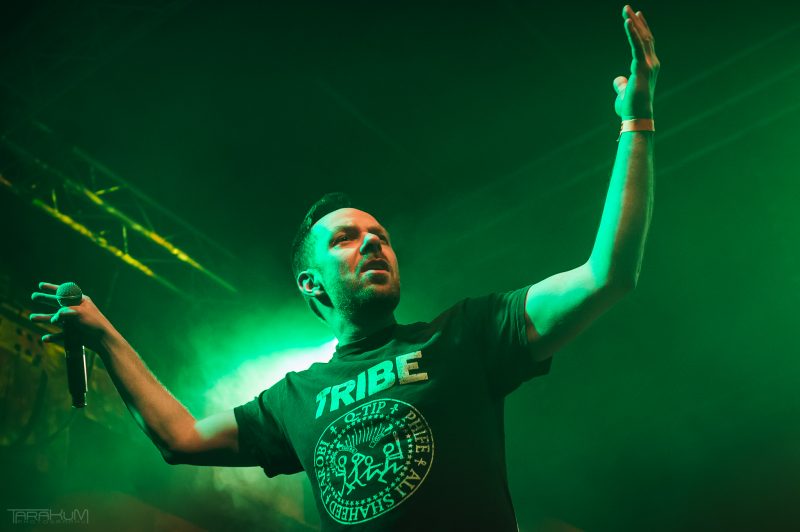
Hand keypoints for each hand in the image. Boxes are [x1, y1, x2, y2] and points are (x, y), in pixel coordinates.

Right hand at [29, 282, 118, 353]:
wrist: (103, 340)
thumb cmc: (94, 323)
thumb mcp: (79, 313)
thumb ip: (66, 312)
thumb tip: (54, 317)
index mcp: (81, 301)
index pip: (64, 292)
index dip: (52, 288)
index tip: (41, 285)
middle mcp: (76, 310)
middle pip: (57, 303)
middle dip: (45, 299)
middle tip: (33, 296)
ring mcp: (74, 322)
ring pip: (56, 319)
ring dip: (44, 318)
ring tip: (31, 318)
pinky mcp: (74, 333)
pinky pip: (61, 334)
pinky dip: (53, 336)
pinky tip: (45, 339)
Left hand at [614, 5, 658, 119]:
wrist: (636, 118)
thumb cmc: (630, 107)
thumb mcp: (624, 92)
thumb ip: (621, 84)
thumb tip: (617, 79)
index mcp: (648, 68)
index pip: (645, 44)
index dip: (641, 29)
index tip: (635, 17)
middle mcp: (652, 63)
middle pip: (645, 37)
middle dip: (637, 21)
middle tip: (627, 8)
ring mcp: (649, 65)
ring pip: (642, 38)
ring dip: (634, 22)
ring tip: (626, 9)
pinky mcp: (642, 68)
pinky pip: (637, 46)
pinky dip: (632, 33)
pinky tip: (627, 22)